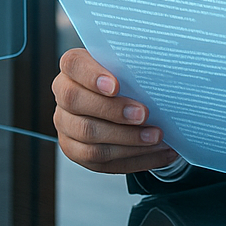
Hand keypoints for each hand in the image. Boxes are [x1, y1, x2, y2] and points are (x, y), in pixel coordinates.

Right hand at [52, 47, 178, 173]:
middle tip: (144, 114)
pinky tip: (159, 152)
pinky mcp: (77, 151)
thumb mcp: (129, 66)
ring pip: (89, 137)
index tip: (115, 86)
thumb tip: (160, 69)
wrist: (121, 100)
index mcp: (74, 68)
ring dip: (128, 139)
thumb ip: (135, 66)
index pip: (73, 65)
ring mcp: (67, 126)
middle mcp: (65, 96)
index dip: (92, 75)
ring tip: (157, 136)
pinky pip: (101, 161)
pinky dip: (135, 158)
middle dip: (114, 111)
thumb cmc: (126, 79)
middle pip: (77, 103)